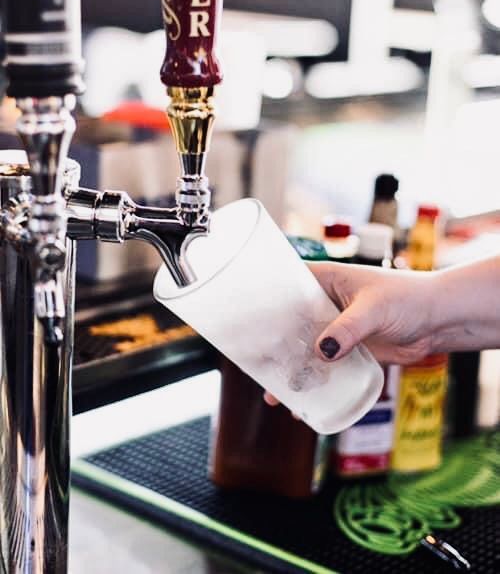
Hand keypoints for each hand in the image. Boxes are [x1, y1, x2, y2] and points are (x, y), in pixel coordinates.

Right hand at [264, 261, 435, 407]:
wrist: (438, 320)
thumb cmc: (407, 298)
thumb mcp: (373, 310)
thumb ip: (348, 329)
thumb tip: (322, 353)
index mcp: (324, 281)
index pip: (284, 288)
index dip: (263, 305)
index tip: (243, 326)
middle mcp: (325, 305)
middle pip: (288, 327)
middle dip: (271, 349)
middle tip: (255, 372)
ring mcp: (336, 330)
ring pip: (304, 352)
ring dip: (290, 374)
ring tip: (275, 398)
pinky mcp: (350, 353)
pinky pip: (326, 371)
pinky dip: (314, 386)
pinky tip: (304, 405)